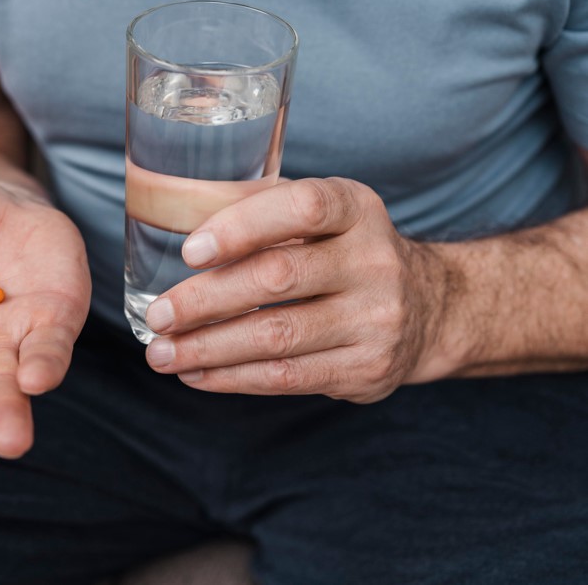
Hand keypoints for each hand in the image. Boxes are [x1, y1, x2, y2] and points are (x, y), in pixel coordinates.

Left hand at [144, 177, 450, 402]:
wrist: (428, 308)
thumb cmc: (346, 253)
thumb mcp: (324, 216)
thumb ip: (263, 212)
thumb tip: (172, 222)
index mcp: (356, 208)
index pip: (301, 207)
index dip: (241, 227)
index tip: (190, 252)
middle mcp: (374, 260)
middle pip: (278, 278)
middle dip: (205, 300)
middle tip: (159, 316)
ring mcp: (376, 319)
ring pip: (277, 337)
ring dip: (208, 349)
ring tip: (162, 354)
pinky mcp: (368, 368)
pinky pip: (287, 378)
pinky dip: (233, 378)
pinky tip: (197, 374)